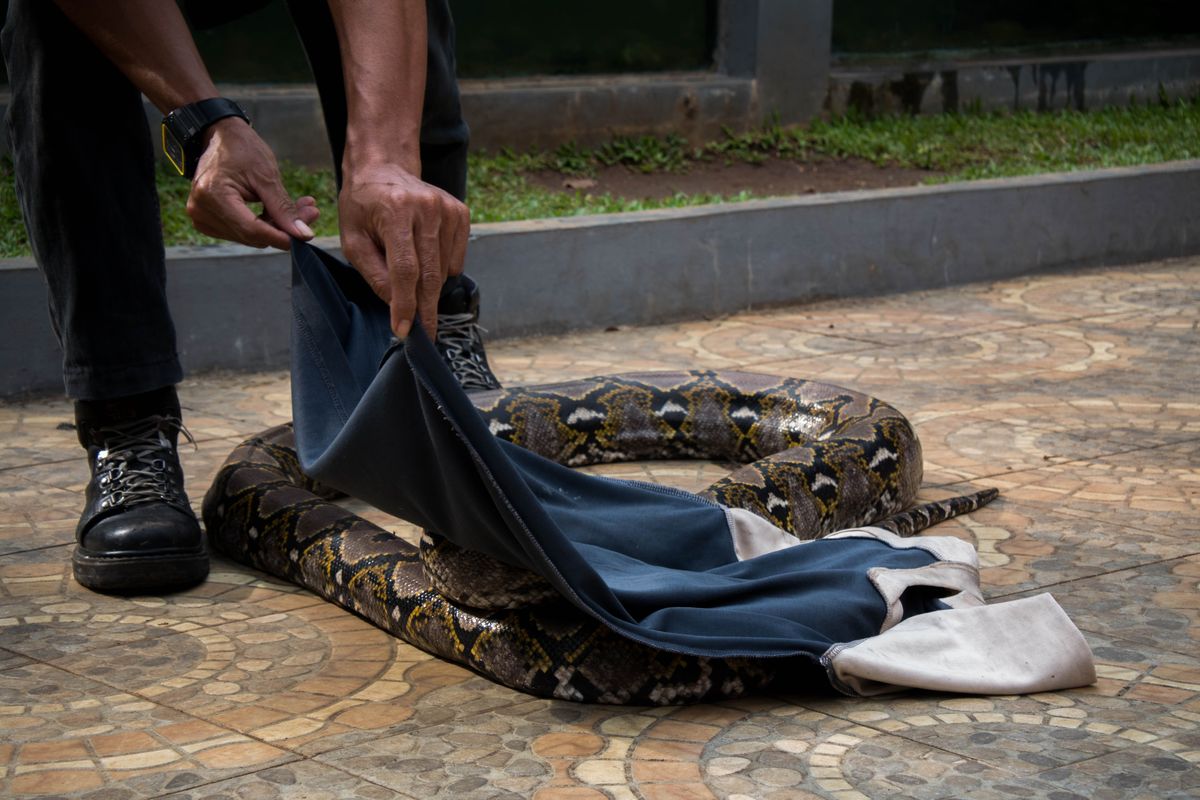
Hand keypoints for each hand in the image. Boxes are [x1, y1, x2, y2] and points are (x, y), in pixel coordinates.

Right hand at [186, 118, 319, 250]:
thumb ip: (283, 208)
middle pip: (251, 235)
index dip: (280, 237)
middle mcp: (201, 210)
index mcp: (213, 195)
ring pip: (249, 237)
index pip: (251, 229)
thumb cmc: (241, 149)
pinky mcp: (207, 221)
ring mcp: (201, 217)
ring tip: (297, 207)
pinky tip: (274, 211)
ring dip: (274, 227)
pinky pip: (241, 232)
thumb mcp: (267, 175)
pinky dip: (261, 225)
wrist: (219, 137)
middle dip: (282, 228)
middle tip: (309, 212)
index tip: (304, 236)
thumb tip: (303, 235)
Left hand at [338, 163, 468, 338]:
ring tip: (410, 274)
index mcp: (395, 211)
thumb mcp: (353, 240)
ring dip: (428, 286)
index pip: (405, 269)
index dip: (405, 304)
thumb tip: (397, 306)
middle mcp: (426, 208)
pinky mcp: (460, 212)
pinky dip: (441, 270)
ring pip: (444, 270)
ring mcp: (447, 209)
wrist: (384, 168)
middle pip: (430, 274)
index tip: (403, 330)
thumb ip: (374, 274)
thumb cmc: (362, 207)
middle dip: (425, 309)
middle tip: (422, 334)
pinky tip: (424, 256)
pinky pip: (456, 259)